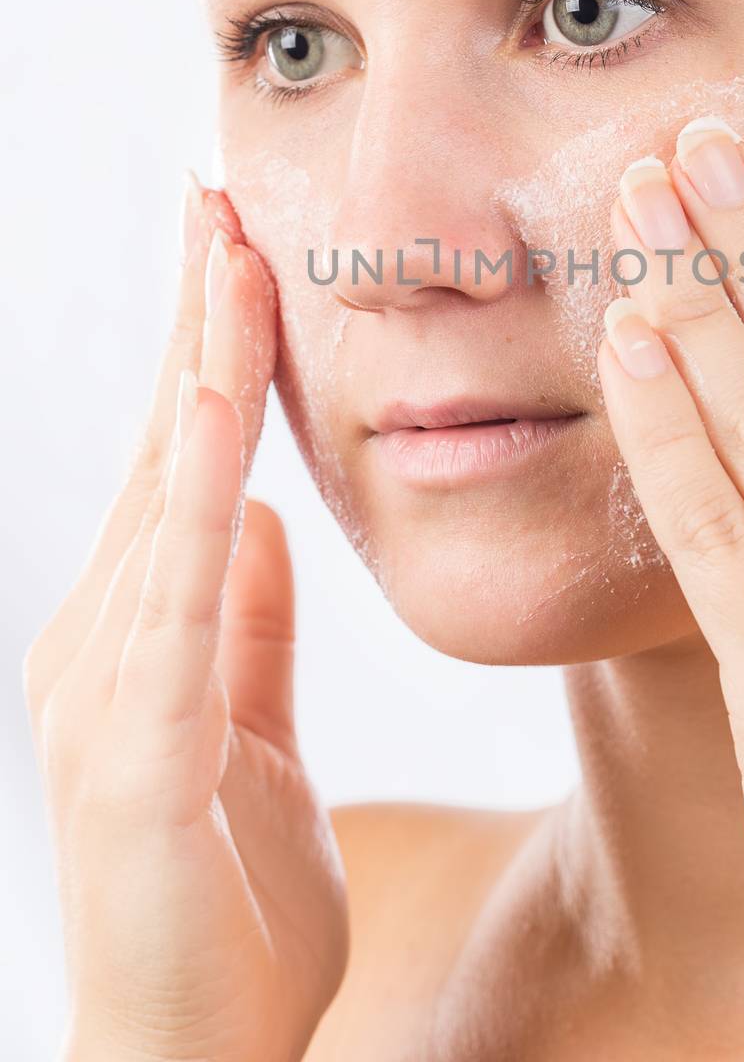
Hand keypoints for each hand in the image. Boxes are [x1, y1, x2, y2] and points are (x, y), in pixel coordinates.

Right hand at [24, 181, 348, 1061]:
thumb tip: (268, 522)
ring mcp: (110, 685)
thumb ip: (252, 627)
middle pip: (166, 448)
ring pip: (166, 493)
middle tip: (216, 199)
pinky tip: (221, 404)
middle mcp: (110, 636)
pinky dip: (200, 488)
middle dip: (194, 319)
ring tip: (224, 253)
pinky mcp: (136, 746)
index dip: (208, 352)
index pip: (186, 461)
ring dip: (197, 367)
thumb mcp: (257, 734)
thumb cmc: (221, 908)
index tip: (232, 249)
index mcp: (150, 629)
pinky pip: (181, 592)